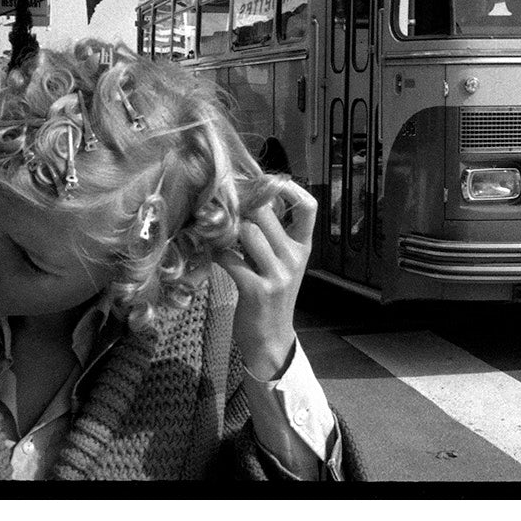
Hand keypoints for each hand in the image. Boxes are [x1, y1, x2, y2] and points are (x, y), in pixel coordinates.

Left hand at [217, 179, 316, 379]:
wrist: (271, 339)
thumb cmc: (271, 297)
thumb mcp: (280, 264)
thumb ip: (270, 237)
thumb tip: (247, 202)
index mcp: (302, 248)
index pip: (308, 208)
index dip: (290, 188)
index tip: (268, 181)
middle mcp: (294, 258)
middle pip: (266, 213)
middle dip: (240, 205)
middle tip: (221, 203)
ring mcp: (277, 275)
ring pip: (248, 232)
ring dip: (225, 229)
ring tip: (214, 230)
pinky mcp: (256, 290)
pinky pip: (230, 259)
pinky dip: (216, 252)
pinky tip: (211, 254)